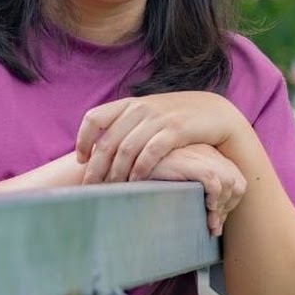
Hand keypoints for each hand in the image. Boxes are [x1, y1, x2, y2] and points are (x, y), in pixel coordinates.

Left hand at [75, 92, 241, 183]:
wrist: (214, 111)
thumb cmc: (176, 117)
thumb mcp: (149, 113)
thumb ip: (126, 124)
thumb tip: (97, 147)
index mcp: (129, 103)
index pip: (94, 118)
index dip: (83, 139)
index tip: (80, 160)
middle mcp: (140, 108)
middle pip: (107, 141)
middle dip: (96, 168)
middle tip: (90, 188)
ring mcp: (158, 118)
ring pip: (126, 149)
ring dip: (116, 173)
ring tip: (112, 190)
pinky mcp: (176, 130)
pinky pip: (150, 153)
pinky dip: (140, 170)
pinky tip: (136, 183)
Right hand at [146, 144, 246, 236]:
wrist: (128, 163)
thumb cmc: (150, 178)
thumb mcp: (180, 182)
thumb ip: (199, 194)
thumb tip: (216, 228)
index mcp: (207, 153)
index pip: (236, 179)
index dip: (229, 204)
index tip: (214, 221)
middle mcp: (207, 151)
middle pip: (237, 182)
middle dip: (227, 209)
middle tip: (212, 227)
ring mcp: (200, 155)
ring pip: (229, 183)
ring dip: (220, 208)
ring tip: (208, 224)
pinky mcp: (190, 162)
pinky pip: (214, 183)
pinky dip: (213, 200)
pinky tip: (202, 209)